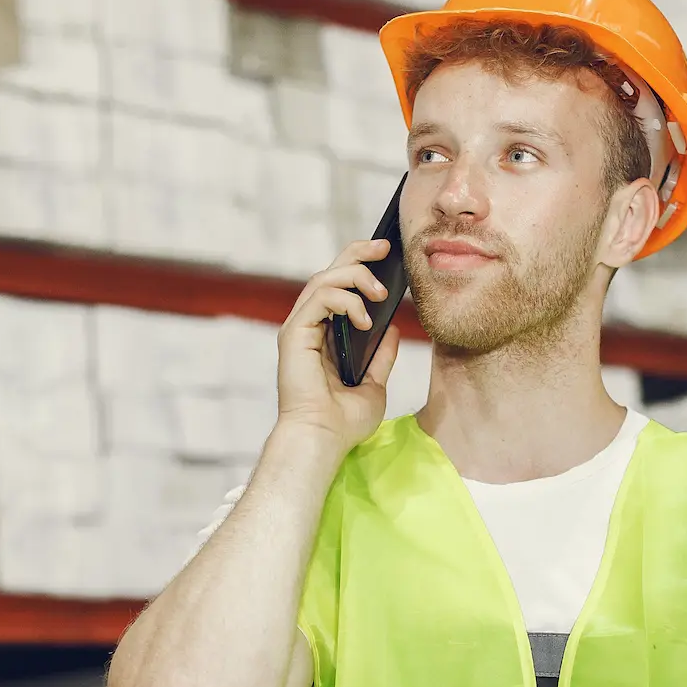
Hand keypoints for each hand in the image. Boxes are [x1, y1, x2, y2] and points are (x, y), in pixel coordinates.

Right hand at [274, 240, 402, 450]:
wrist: (325, 439)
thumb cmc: (343, 421)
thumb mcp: (374, 383)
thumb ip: (381, 355)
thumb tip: (392, 326)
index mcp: (326, 335)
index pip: (340, 287)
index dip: (360, 265)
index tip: (387, 256)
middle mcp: (310, 326)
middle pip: (330, 273)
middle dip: (358, 254)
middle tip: (385, 247)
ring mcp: (300, 328)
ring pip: (324, 279)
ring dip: (356, 277)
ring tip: (380, 294)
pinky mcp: (294, 333)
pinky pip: (319, 298)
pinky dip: (345, 301)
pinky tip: (364, 319)